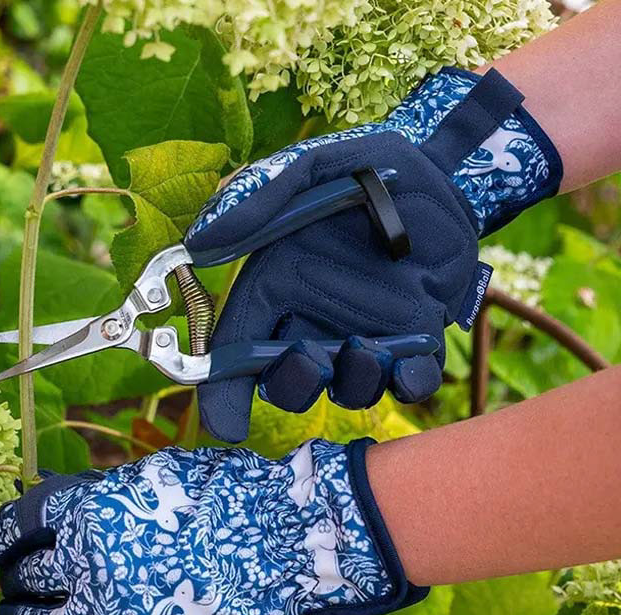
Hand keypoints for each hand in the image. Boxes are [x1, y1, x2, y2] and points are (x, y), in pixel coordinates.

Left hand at [0, 440, 425, 614]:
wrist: (288, 544)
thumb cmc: (231, 501)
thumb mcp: (159, 476)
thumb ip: (105, 493)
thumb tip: (63, 510)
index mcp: (92, 507)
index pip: (17, 521)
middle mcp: (86, 560)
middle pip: (23, 574)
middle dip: (16, 578)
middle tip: (23, 582)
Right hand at [186, 67, 561, 441]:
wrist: (443, 168)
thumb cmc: (366, 165)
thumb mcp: (306, 169)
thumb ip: (255, 200)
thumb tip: (196, 244)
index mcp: (276, 286)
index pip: (235, 349)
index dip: (223, 393)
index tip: (226, 425)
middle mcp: (314, 319)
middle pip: (286, 382)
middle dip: (292, 387)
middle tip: (311, 361)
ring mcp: (365, 332)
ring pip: (345, 390)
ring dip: (351, 384)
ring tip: (367, 348)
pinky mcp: (415, 337)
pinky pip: (407, 380)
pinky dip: (407, 384)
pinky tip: (410, 366)